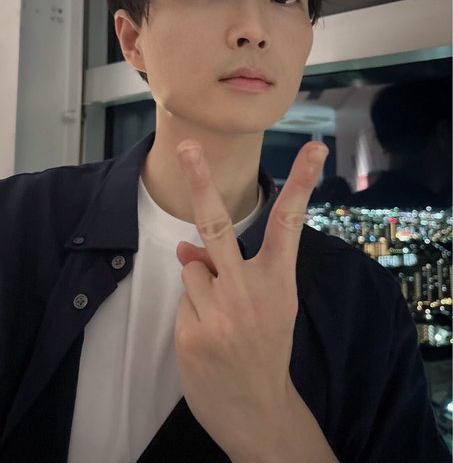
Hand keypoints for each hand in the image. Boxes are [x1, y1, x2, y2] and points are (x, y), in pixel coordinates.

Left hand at [174, 140, 327, 460]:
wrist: (257, 410)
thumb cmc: (266, 348)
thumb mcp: (268, 307)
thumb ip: (235, 271)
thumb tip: (186, 248)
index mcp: (279, 283)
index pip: (290, 223)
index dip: (302, 183)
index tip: (314, 148)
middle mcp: (250, 293)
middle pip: (216, 226)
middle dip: (200, 181)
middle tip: (188, 146)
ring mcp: (218, 313)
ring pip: (191, 268)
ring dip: (199, 284)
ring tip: (219, 316)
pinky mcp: (191, 333)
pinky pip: (182, 300)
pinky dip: (191, 310)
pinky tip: (207, 336)